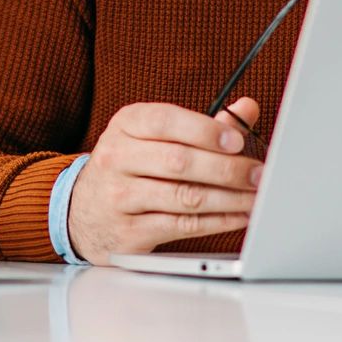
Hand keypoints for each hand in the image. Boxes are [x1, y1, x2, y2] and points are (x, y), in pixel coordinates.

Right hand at [64, 98, 263, 266]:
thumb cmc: (130, 167)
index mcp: (126, 125)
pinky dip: (217, 221)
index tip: (238, 141)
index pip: (165, 121)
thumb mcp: (153, 136)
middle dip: (227, 168)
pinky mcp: (129, 232)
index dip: (205, 130)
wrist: (83, 212)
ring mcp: (119, 197)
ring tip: (256, 195)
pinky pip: (182, 226)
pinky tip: (238, 215)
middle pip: (179, 162)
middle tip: (258, 173)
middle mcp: (117, 158)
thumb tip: (247, 109)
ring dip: (229, 198)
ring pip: (184, 197)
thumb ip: (201, 123)